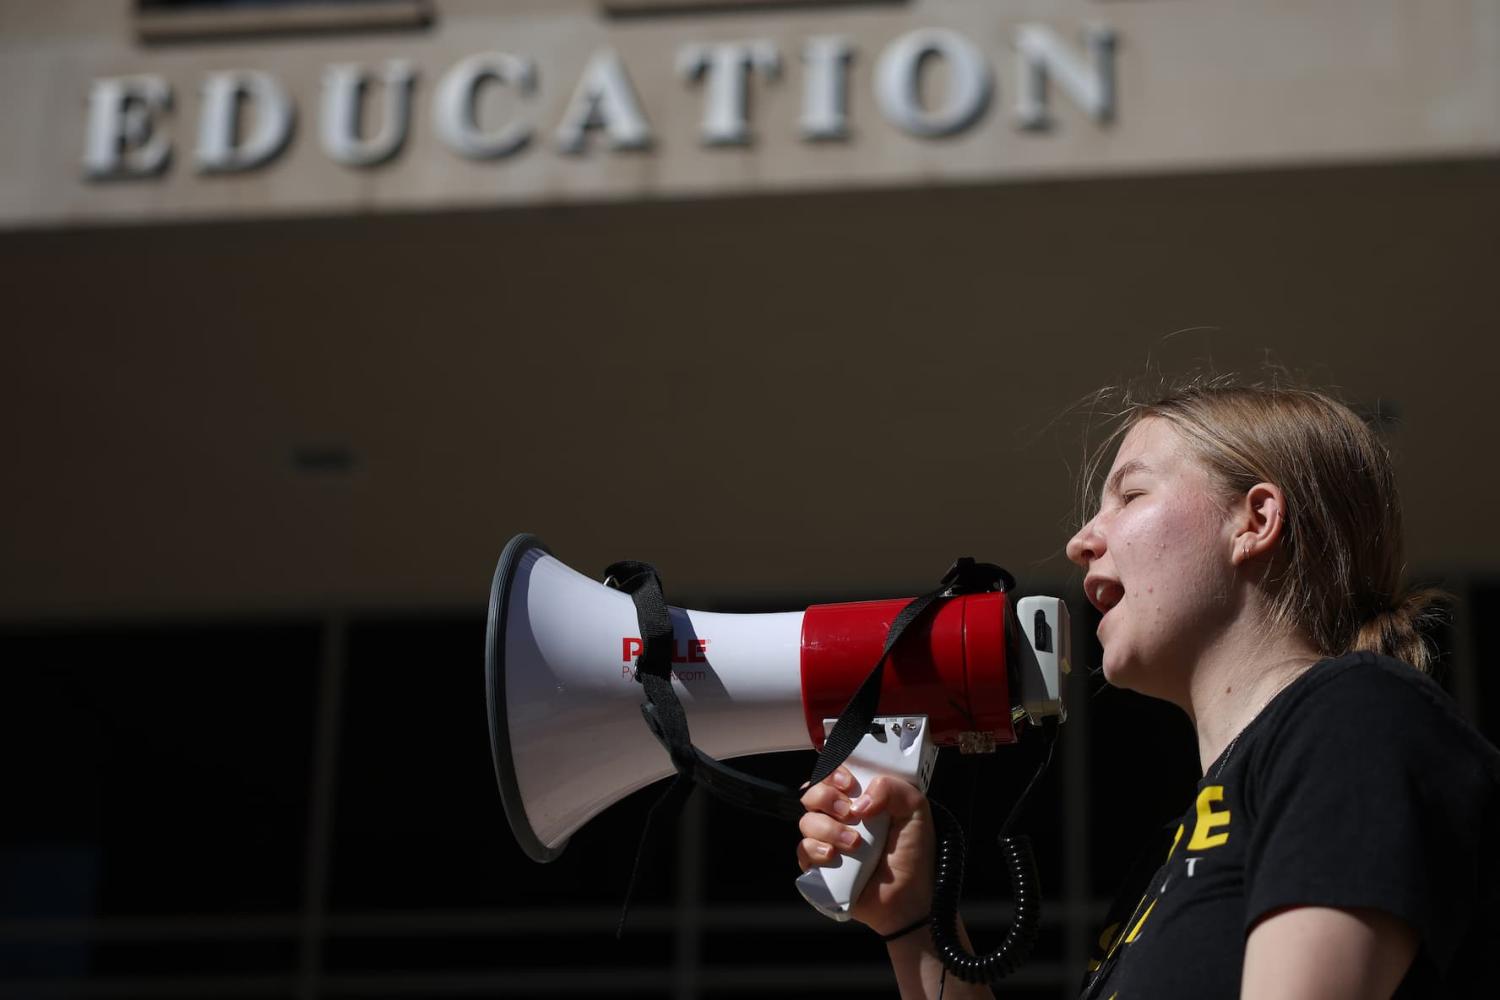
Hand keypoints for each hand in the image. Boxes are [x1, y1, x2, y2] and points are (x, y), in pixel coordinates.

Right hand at [797, 766, 936, 935]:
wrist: (908, 899)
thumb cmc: (913, 854)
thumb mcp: (915, 811)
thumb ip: (893, 788)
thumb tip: (861, 800)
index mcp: (861, 798)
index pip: (833, 774)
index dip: (834, 774)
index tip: (850, 784)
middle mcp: (841, 817)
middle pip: (813, 794)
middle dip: (827, 799)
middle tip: (850, 814)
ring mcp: (828, 841)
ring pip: (807, 821)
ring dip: (829, 829)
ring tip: (855, 844)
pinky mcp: (820, 866)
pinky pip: (803, 850)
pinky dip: (815, 850)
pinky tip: (834, 856)